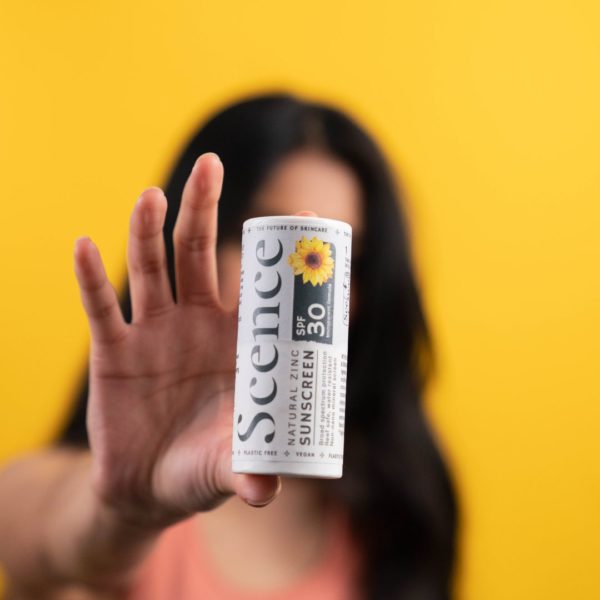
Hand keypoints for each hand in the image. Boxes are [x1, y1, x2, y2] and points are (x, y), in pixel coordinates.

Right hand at [73, 153, 279, 531]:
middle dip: (202, 210)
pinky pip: (101, 309)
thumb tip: (269, 493)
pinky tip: (84, 245)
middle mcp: (194, 324)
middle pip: (196, 254)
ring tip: (150, 195)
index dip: (266, 251)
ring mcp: (152, 333)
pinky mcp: (113, 353)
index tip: (288, 217)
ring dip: (148, 231)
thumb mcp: (229, 465)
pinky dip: (90, 279)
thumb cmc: (203, 467)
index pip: (252, 283)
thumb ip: (247, 470)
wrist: (151, 489)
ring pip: (149, 270)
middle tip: (211, 165)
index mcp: (235, 340)